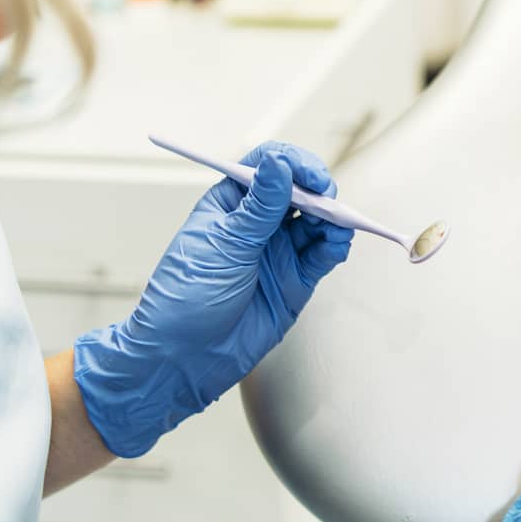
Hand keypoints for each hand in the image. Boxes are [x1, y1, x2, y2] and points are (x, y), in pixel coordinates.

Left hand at [73, 142, 353, 456]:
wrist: (183, 357)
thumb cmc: (186, 297)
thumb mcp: (222, 246)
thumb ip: (259, 208)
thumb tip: (279, 164)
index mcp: (230, 204)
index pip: (266, 167)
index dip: (291, 163)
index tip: (308, 174)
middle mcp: (257, 224)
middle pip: (299, 191)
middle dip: (318, 190)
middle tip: (327, 200)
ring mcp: (278, 252)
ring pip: (316, 222)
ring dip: (332, 219)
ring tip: (337, 225)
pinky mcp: (295, 280)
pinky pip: (323, 254)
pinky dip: (336, 245)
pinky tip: (337, 244)